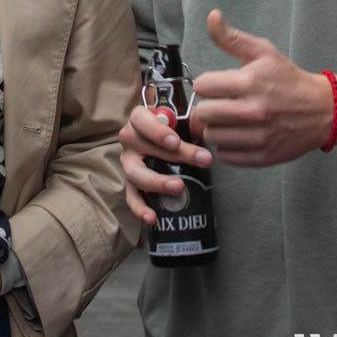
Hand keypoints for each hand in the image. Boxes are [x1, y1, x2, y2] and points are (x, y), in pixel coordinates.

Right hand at [118, 103, 211, 225]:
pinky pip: (132, 197)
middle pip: (142, 146)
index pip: (141, 119)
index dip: (157, 131)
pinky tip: (152, 217)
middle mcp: (129, 140)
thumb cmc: (172, 128)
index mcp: (138, 119)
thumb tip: (208, 130)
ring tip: (179, 187)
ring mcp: (128, 163)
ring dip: (157, 182)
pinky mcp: (131, 183)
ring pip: (136, 173)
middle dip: (172, 156)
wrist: (161, 140)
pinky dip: (140, 209)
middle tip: (198, 161)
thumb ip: (192, 122)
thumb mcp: (181, 120)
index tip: (175, 141)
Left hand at [188, 10, 332, 166]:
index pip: (203, 87)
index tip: (217, 85)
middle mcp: (253, 111)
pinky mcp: (262, 157)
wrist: (322, 110)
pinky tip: (239, 134)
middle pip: (204, 114)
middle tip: (223, 103)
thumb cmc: (288, 79)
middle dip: (210, 106)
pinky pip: (225, 156)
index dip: (207, 84)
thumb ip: (231, 37)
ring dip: (217, 128)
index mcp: (250, 82)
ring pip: (212, 136)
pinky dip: (228, 147)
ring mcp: (258, 137)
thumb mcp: (263, 51)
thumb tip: (212, 16)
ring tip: (230, 119)